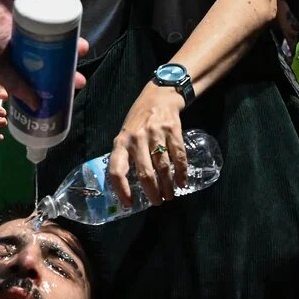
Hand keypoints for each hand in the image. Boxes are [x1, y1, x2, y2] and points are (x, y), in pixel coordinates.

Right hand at [0, 0, 85, 104]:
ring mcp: (40, 9)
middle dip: (73, 55)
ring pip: (65, 23)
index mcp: (25, 49)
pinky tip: (79, 21)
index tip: (76, 82)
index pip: (51, 63)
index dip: (64, 72)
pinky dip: (73, 8)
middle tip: (79, 63)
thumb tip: (37, 106)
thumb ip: (15, 85)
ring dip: (76, 36)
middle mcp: (35, 30)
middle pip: (61, 43)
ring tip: (81, 47)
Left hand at [105, 85, 187, 207]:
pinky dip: (182, 172)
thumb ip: (125, 156)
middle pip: (145, 173)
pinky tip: (182, 182)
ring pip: (163, 167)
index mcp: (121, 142)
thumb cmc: (138, 120)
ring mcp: (155, 134)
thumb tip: (127, 185)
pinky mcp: (173, 130)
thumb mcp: (125, 134)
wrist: (159, 95)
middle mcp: (137, 138)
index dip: (121, 189)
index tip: (129, 203)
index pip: (116, 170)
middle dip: (152, 192)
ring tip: (169, 195)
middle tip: (157, 202)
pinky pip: (178, 156)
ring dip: (167, 185)